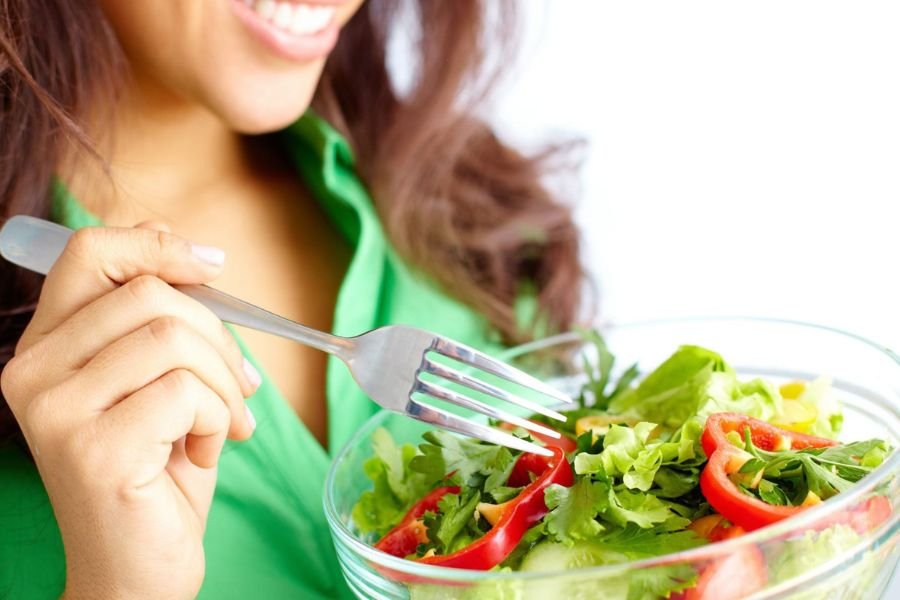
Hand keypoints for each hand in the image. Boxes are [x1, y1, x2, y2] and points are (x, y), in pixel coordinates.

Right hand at [0, 223, 259, 598]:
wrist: (137, 569)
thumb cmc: (157, 470)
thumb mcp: (158, 381)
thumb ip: (160, 319)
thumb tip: (191, 250)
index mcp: (47, 346)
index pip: (90, 252)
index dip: (159, 245)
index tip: (211, 266)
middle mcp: (33, 372)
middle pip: (149, 293)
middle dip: (218, 335)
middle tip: (238, 385)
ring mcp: (57, 410)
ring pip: (173, 338)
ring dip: (224, 383)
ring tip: (224, 424)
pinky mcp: (93, 449)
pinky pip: (187, 393)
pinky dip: (219, 420)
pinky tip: (204, 453)